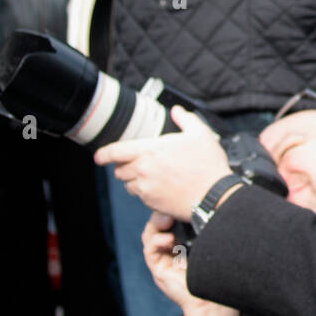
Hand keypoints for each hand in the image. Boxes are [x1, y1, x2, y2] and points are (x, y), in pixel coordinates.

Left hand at [95, 106, 231, 221]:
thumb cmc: (208, 166)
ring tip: (152, 177)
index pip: (115, 151)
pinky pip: (140, 197)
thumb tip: (177, 111)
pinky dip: (145, 192)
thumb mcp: (201, 134)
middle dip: (125, 166)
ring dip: (134, 180)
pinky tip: (161, 187)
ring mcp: (146, 188)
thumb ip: (186, 119)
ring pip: (128, 185)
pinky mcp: (152, 203)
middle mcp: (143, 170)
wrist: (214, 196)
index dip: (104, 154)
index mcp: (150, 151)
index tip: (100, 156)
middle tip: (139, 164)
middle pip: (119, 170)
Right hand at [141, 212, 218, 312]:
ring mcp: (163, 257)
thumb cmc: (213, 272)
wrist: (208, 300)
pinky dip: (156, 241)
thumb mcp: (209, 244)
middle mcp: (171, 247)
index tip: (179, 200)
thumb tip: (210, 206)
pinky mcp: (158, 267)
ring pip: (151, 234)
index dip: (172, 209)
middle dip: (162, 213)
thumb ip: (205, 229)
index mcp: (183, 240)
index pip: (172, 219)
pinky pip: (150, 249)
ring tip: (167, 219)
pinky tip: (168, 239)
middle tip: (170, 207)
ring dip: (157, 224)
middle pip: (159, 224)